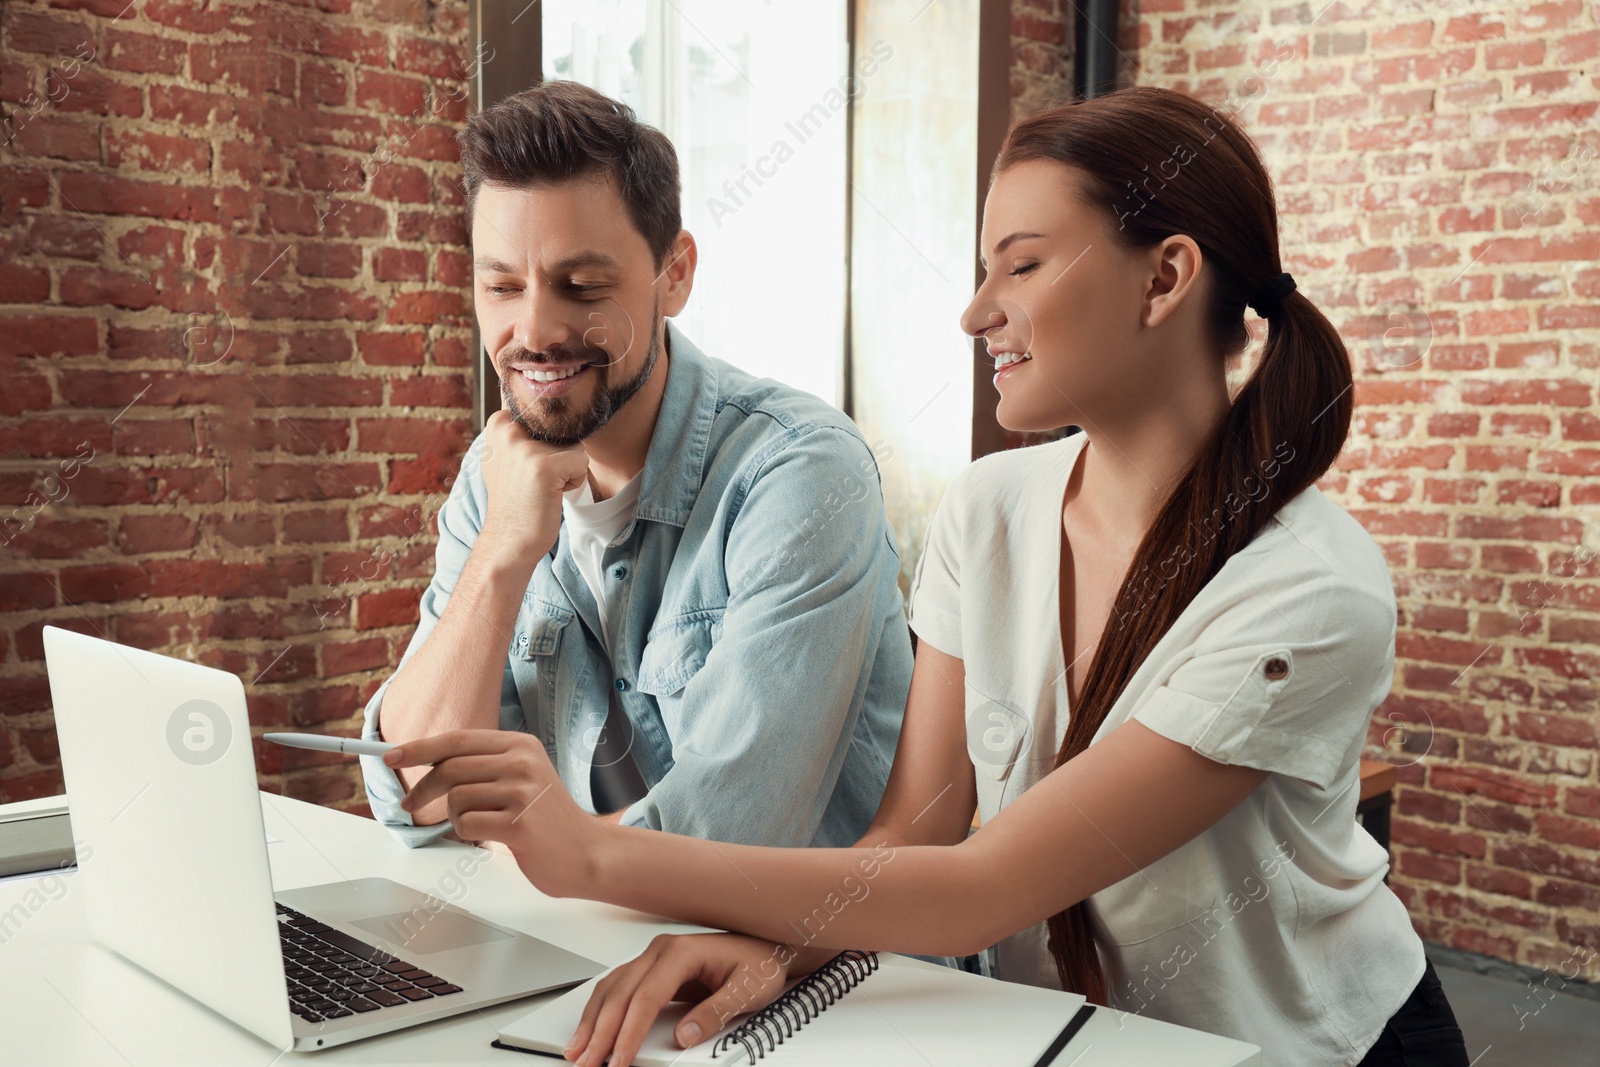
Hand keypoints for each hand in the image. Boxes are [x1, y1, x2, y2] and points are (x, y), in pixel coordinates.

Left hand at [386, 729, 591, 896]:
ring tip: (478, 825)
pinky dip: (467, 834)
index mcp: (520, 745)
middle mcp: (523, 762)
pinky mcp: (519, 823)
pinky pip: (466, 825)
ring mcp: (523, 792)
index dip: (420, 747)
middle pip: (450, 768)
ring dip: (455, 818)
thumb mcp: (521, 777)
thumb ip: (483, 765)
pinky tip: (489, 837)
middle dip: (422, 790)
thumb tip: (428, 761)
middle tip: (410, 805)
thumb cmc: (547, 819)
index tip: (391, 756)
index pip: (458, 739)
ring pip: (456, 799)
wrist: (586, 853)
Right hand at [480, 410, 588, 559]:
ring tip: (543, 488)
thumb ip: (520, 430)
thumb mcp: (506, 456)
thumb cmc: (516, 500)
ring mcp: (525, 447)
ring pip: (574, 446)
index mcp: (499, 423)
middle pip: (562, 430)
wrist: (510, 539)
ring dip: (567, 469)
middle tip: (535, 481)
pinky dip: (575, 481)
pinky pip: (581, 462)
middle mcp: (508, 430)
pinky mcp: (544, 466)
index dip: (546, 443)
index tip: (527, 467)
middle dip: (558, 455)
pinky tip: (551, 495)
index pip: (547, 416)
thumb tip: (544, 403)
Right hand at [565, 933, 797, 1066]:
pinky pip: (618, 989)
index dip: (629, 1032)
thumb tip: (685, 1035)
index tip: (618, 1059)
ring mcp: (653, 958)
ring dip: (593, 1021)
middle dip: (601, 1032)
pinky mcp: (651, 969)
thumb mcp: (748, 990)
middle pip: (621, 994)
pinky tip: (591, 1028)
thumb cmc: (758, 964)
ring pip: (612, 989)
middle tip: (588, 1062)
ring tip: (578, 1050)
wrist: (765, 948)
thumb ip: (716, 1012)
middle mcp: (661, 951)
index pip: (646, 997)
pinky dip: (601, 1010)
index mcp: (682, 952)